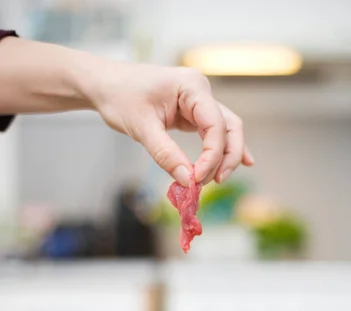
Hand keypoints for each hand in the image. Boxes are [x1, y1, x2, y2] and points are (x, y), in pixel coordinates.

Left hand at [86, 63, 253, 185]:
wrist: (104, 84)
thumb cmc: (119, 97)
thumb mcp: (142, 128)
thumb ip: (166, 155)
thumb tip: (189, 181)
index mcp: (192, 86)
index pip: (216, 125)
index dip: (212, 155)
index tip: (198, 179)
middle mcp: (201, 91)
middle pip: (229, 128)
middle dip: (226, 157)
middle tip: (215, 182)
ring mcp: (198, 102)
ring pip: (225, 131)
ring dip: (225, 156)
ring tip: (218, 179)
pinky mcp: (192, 113)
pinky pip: (213, 133)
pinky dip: (223, 149)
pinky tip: (242, 163)